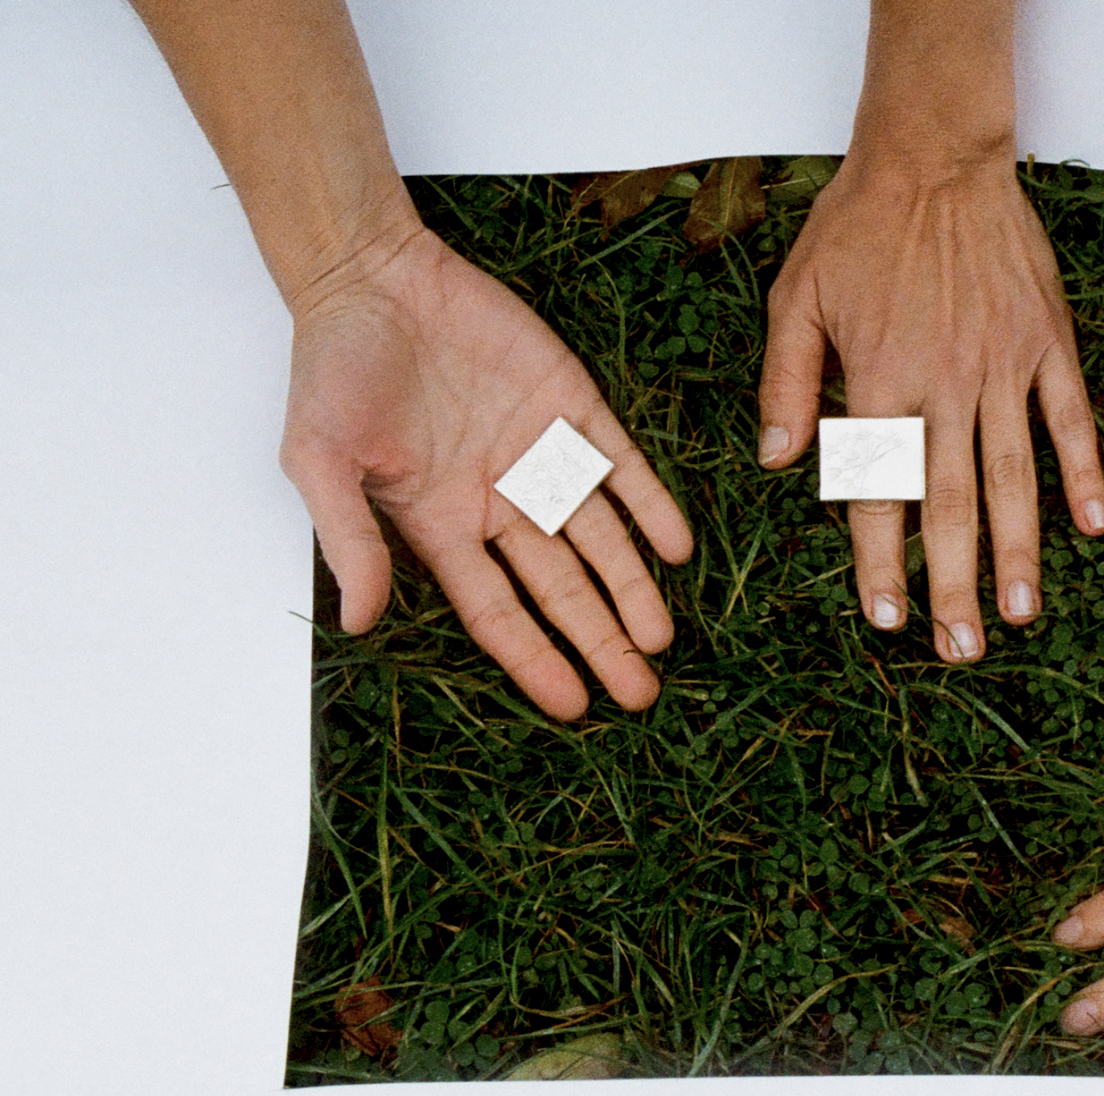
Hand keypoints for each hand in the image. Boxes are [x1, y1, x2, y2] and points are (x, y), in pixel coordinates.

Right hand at [283, 226, 693, 719]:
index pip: (499, 611)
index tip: (574, 707)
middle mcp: (499, 500)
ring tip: (661, 638)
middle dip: (599, 641)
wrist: (369, 274)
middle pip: (561, 587)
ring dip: (632, 586)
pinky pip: (620, 465)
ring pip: (599, 536)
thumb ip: (348, 540)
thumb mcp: (320, 461)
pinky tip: (676, 547)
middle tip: (640, 693)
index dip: (536, 659)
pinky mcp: (570, 404)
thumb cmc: (331, 367)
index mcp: (440, 524)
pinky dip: (650, 504)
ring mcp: (539, 453)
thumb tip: (359, 623)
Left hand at [757, 156, 1103, 661]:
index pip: (878, 492)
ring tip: (1020, 615)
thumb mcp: (796, 296)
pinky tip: (1096, 529)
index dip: (881, 562)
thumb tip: (780, 465)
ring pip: (1014, 477)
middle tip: (961, 649)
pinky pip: (1071, 419)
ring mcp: (1004, 367)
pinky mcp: (1047, 343)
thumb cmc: (857, 225)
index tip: (887, 620)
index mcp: (880, 379)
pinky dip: (1085, 474)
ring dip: (1018, 552)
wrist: (935, 155)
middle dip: (955, 585)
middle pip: (952, 504)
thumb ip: (786, 383)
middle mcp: (945, 384)